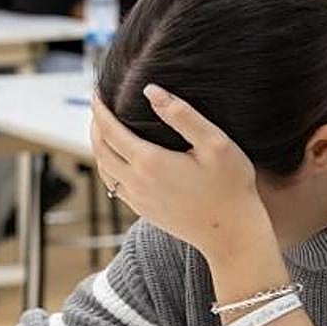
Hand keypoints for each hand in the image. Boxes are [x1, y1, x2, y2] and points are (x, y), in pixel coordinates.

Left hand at [90, 85, 275, 264]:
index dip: (100, 109)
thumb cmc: (230, 186)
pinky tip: (118, 159)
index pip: (110, 130)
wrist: (231, 234)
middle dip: (95, 125)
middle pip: (101, 150)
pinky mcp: (144, 211)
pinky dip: (108, 167)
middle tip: (97, 106)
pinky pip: (115, 187)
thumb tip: (151, 90)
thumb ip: (182, 115)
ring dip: (99, 147)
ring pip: (104, 170)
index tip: (96, 93)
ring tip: (103, 129)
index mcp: (151, 162)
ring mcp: (139, 200)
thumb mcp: (215, 143)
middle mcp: (138, 183)